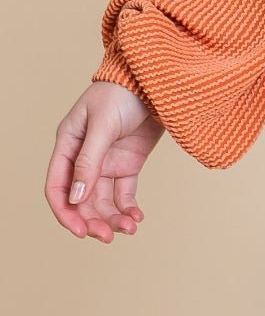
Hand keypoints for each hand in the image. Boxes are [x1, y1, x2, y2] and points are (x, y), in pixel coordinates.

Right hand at [45, 81, 166, 243]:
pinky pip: (124, 193)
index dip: (66, 212)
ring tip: (130, 228)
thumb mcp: (103, 124)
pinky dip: (129, 208)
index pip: (58, 186)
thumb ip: (90, 160)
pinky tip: (137, 217)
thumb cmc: (122, 91)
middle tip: (110, 236)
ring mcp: (107, 161)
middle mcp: (84, 157)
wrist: (156, 79)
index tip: (81, 232)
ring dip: (113, 218)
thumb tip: (77, 199)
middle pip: (82, 200)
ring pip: (103, 201)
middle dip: (93, 221)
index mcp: (68, 145)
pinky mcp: (128, 163)